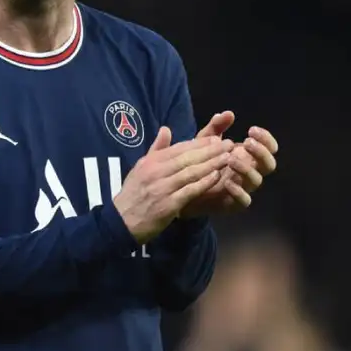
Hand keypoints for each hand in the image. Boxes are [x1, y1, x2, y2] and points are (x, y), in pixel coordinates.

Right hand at [113, 128, 232, 243]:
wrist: (122, 221)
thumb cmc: (133, 194)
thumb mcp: (140, 167)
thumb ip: (156, 149)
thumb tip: (166, 129)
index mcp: (151, 162)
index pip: (179, 149)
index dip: (199, 143)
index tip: (216, 138)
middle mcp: (156, 172)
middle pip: (188, 158)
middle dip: (210, 150)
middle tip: (229, 144)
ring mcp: (162, 188)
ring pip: (191, 172)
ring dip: (211, 164)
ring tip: (228, 158)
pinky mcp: (168, 205)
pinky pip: (190, 191)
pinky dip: (204, 183)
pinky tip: (216, 177)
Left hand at [181, 112, 278, 216]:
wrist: (183, 188)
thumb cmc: (199, 162)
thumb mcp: (205, 142)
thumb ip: (216, 127)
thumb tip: (228, 113)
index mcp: (248, 156)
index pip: (269, 148)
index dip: (266, 139)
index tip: (252, 130)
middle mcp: (250, 172)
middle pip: (269, 164)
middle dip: (262, 152)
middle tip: (247, 142)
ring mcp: (243, 188)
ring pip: (257, 180)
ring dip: (247, 168)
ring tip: (231, 159)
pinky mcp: (233, 203)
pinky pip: (244, 201)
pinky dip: (239, 192)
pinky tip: (228, 183)